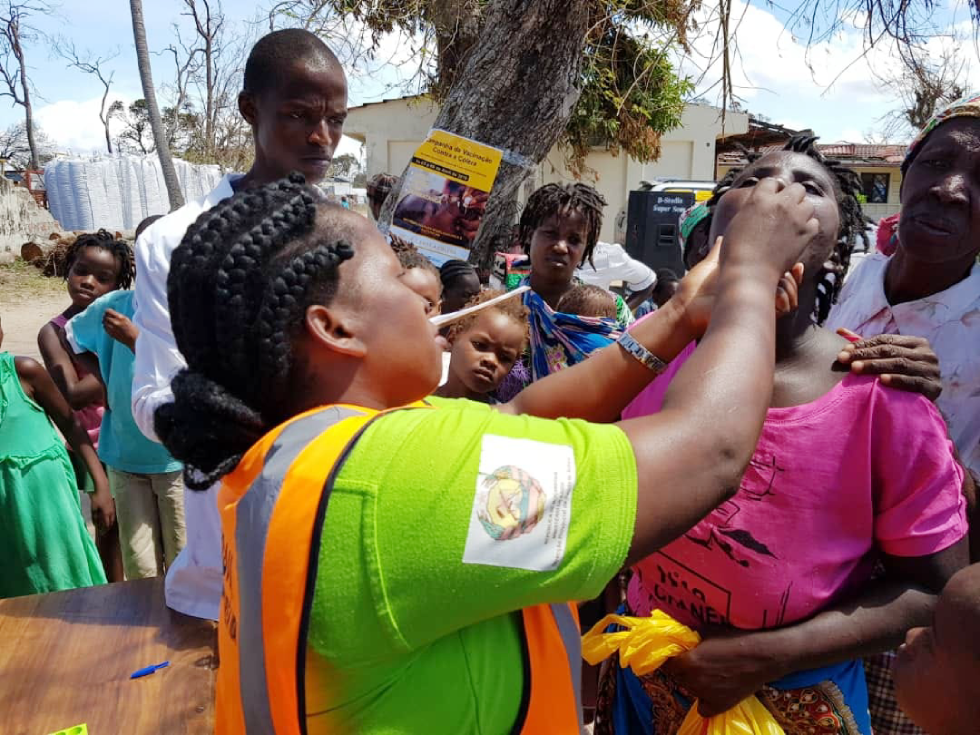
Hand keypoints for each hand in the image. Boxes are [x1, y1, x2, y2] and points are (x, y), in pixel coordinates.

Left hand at [90, 486, 115, 532]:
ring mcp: (112, 506)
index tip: (103, 533)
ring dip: (111, 521)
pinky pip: (113, 512)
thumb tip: (96, 524)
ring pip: (113, 516)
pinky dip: (111, 516)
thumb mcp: (93, 508)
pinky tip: (109, 515)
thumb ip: (95, 516)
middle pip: (111, 521)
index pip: (107, 524)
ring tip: (108, 523)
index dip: (105, 529)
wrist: (102, 486)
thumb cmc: (97, 497)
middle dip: (109, 526)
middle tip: (106, 529)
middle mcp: (111, 511)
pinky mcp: (112, 503)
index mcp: (107, 513)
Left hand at [103, 309, 138, 350]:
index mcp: (120, 317)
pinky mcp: (111, 333)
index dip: (107, 311)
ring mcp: (112, 328)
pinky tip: (109, 326)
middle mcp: (115, 322)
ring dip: (105, 321)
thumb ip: (118, 316)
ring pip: (104, 322)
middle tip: (107, 317)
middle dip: (106, 316)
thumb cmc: (133, 329)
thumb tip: (110, 314)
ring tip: (109, 322)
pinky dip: (106, 326)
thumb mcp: (127, 319)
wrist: (134, 339)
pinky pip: (105, 328)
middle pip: (105, 317)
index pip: (108, 311)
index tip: (108, 312)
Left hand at [664, 628, 781, 716]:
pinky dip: (704, 701)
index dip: (672, 659)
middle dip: (683, 669)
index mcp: (689, 662)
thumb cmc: (736, 638)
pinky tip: (711, 690)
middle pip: (678, 677)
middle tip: (695, 661)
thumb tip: (680, 637)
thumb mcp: (707, 631)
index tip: (678, 655)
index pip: (668, 665)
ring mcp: (707, 695)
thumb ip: (690, 638)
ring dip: (693, 682)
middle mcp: (694, 680)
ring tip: (708, 672)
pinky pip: (703, 708)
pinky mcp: (721, 705)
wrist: (763, 655)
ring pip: (690, 690)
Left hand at [677, 238, 804, 336]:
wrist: (686, 307)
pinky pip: (781, 310)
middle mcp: (755, 293)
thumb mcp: (710, 264)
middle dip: (793, 278)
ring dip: (790, 287)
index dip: (789, 268)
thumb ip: (719, 251)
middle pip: (789, 285)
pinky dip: (784, 299)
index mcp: (748, 279)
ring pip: (790, 298)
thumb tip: (723, 236)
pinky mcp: (754, 315)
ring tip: (780, 280)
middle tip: (788, 269)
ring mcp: (756, 305)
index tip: (794, 261)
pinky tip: (778, 291)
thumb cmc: (695, 288)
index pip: (777, 273)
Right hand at [722, 178, 818, 275]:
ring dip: (802, 211)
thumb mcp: (736, 223)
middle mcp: (780, 204)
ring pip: (808, 204)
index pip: (771, 182)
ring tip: (792, 222)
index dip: (771, 190)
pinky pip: (814, 223)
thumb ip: (750, 210)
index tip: (771, 197)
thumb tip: (754, 207)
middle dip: (792, 196)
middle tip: (785, 208)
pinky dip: (808, 227)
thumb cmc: (736, 253)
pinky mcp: (806, 233)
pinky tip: (798, 234)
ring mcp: (795, 218)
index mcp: (759, 199)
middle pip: (796, 188)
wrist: (749, 272)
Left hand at [835, 329, 941, 400]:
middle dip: (864, 355)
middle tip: (844, 360)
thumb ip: (866, 346)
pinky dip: (897, 380)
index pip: (886, 340)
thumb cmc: (900, 378)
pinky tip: (882, 380)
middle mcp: (927, 354)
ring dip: (876, 366)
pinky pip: (913, 381)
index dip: (863, 344)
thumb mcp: (886, 359)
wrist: (923, 404)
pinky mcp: (934, 386)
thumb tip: (839, 330)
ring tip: (855, 369)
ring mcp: (932, 370)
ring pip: (900, 364)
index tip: (843, 351)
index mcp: (916, 343)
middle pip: (891, 351)